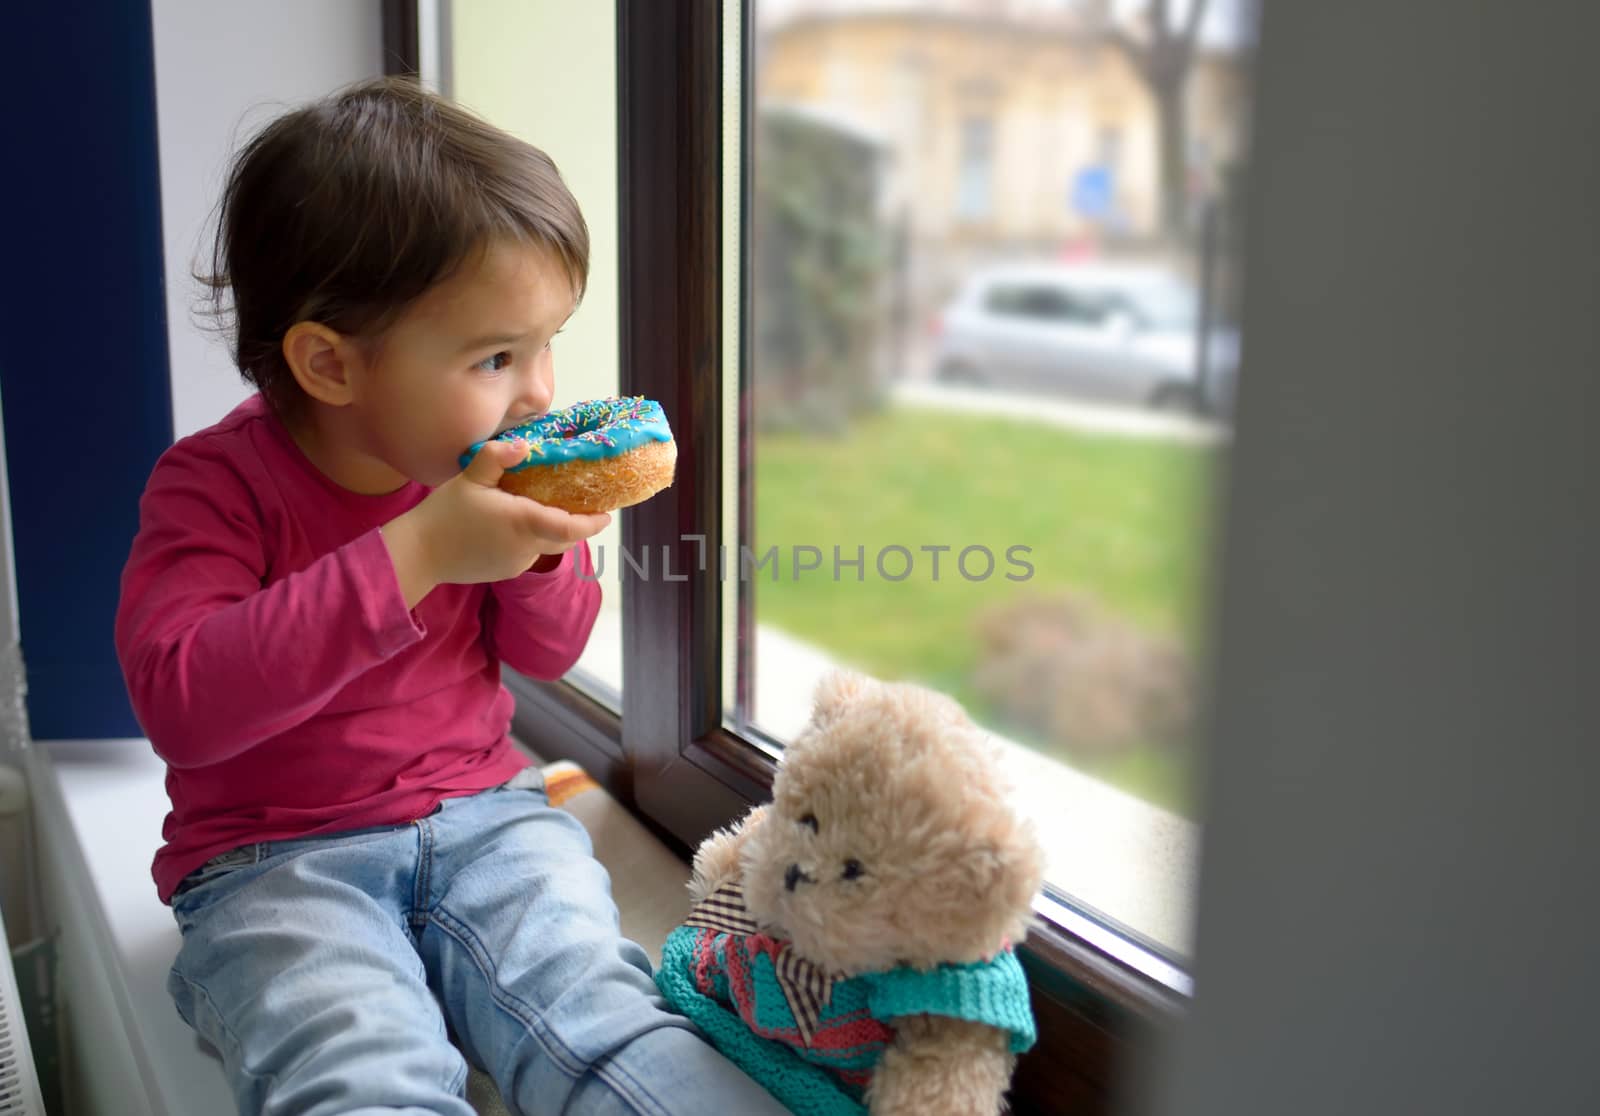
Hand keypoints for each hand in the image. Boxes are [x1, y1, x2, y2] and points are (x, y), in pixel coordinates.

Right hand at [380, 439, 610, 607]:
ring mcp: (517, 563)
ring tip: (551, 506)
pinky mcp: (506, 572)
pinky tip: (516, 522)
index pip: (572, 528)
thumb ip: (496, 457)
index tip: (607, 513)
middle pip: (567, 539)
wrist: (418, 555)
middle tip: (587, 503)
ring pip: (548, 546)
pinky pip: (529, 553)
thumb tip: (524, 445)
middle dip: (580, 524)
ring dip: (554, 530)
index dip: (593, 522)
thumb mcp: (469, 477)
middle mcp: (526, 548)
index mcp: (523, 523)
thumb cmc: (444, 514)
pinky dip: (533, 538)